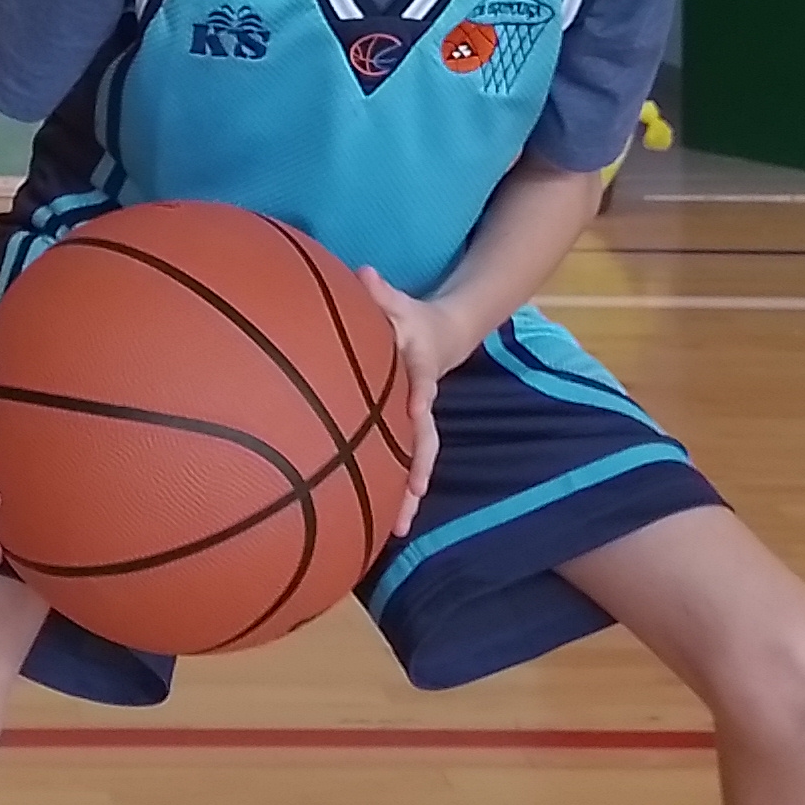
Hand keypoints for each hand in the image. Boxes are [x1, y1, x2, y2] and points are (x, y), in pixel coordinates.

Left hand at [356, 274, 472, 538]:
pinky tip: (381, 522)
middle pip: (423, 444)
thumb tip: (365, 274)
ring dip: (407, 497)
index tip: (416, 422)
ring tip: (397, 530)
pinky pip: (400, 464)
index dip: (417, 408)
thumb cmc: (410, 321)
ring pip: (414, 464)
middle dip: (416, 475)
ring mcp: (414, 424)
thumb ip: (382, 294)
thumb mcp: (399, 304)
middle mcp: (420, 405)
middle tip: (409, 505)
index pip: (420, 392)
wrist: (439, 337)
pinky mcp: (404, 435)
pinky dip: (393, 492)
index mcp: (420, 374)